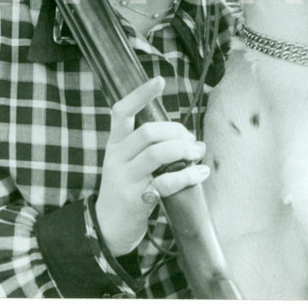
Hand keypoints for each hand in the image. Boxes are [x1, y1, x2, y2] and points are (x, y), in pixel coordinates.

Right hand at [95, 77, 209, 256]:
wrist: (108, 227)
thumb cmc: (126, 189)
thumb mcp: (128, 163)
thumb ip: (149, 146)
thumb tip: (187, 135)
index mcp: (115, 144)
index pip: (121, 112)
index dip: (140, 94)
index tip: (159, 80)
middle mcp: (117, 158)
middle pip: (147, 131)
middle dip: (176, 131)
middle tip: (191, 140)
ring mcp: (125, 179)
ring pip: (157, 153)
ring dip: (183, 149)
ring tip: (197, 152)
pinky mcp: (137, 199)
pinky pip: (166, 182)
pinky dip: (187, 175)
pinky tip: (200, 173)